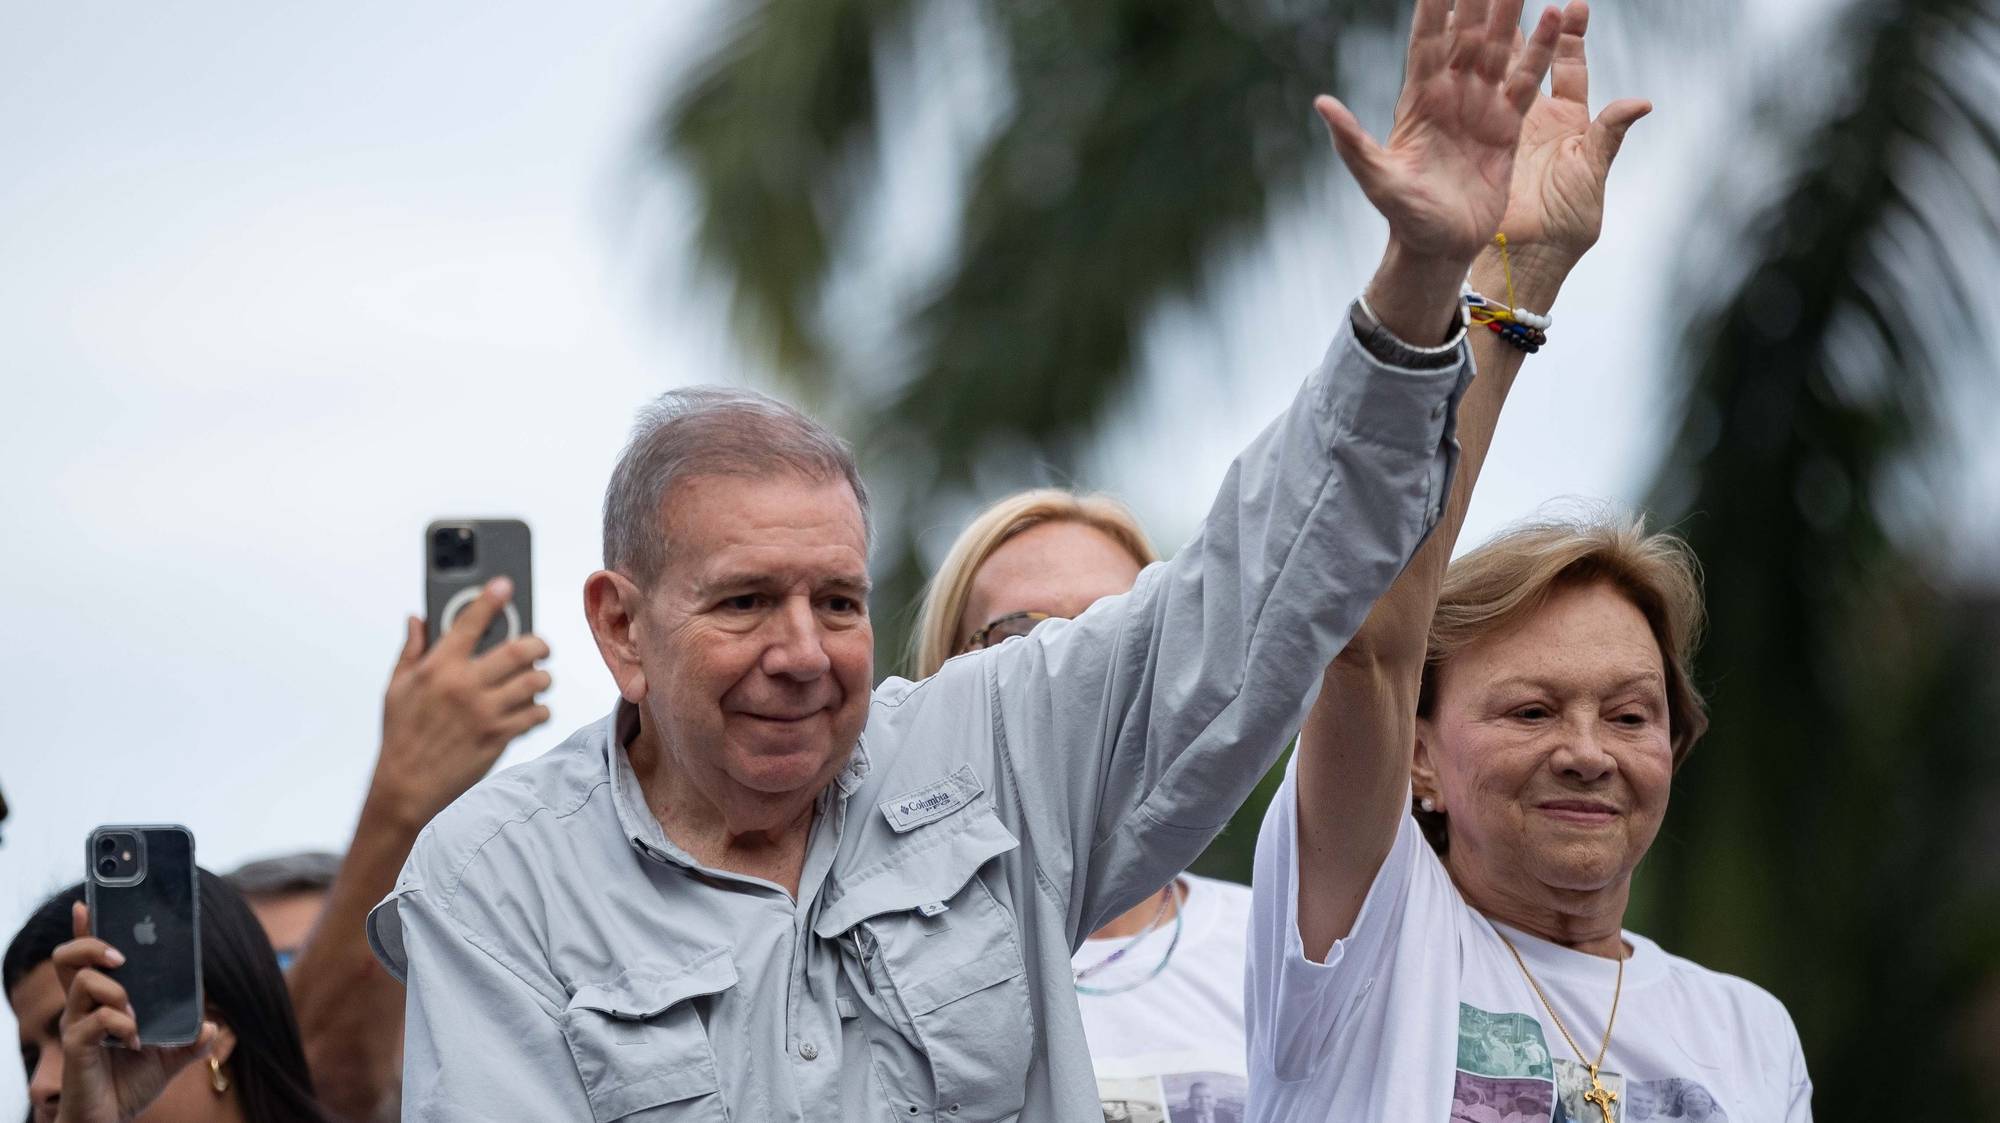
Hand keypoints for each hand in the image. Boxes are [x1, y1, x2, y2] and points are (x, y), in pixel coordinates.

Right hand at [52, 903, 217, 1122]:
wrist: (109, 1121)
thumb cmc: (131, 1083)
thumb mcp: (170, 1058)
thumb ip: (191, 1039)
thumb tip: (214, 1025)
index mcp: (101, 1001)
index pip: (86, 959)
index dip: (84, 929)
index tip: (85, 903)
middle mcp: (82, 1009)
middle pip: (68, 959)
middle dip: (92, 944)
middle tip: (121, 956)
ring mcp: (77, 1027)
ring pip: (84, 983)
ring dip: (116, 990)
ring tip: (135, 1012)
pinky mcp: (76, 1048)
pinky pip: (95, 1021)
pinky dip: (121, 1024)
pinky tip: (135, 1042)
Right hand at [371, 577, 551, 827]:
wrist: (407, 785)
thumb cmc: (401, 734)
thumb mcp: (396, 687)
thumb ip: (411, 650)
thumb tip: (416, 618)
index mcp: (439, 667)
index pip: (470, 622)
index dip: (491, 599)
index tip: (506, 585)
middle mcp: (466, 685)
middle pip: (521, 649)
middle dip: (539, 644)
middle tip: (540, 648)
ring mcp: (486, 711)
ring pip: (536, 681)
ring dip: (542, 678)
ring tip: (536, 680)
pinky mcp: (500, 736)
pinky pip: (537, 713)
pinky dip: (540, 709)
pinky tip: (531, 709)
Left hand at [1318, 0, 1563, 266]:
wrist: (1439, 247)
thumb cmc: (1404, 216)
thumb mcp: (1377, 180)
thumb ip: (1352, 142)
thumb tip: (1322, 103)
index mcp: (1419, 100)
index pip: (1426, 41)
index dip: (1433, 7)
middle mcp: (1451, 96)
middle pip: (1465, 34)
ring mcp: (1481, 107)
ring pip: (1497, 50)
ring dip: (1510, 14)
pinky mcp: (1507, 127)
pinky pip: (1525, 81)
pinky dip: (1539, 51)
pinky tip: (1554, 17)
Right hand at [1489, 1, 1648, 272]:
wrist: (1527, 255)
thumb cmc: (1567, 221)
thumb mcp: (1592, 173)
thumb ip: (1609, 133)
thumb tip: (1641, 102)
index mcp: (1568, 120)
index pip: (1569, 65)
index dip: (1570, 35)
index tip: (1574, 3)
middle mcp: (1535, 117)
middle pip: (1529, 58)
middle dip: (1527, 23)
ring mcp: (1502, 127)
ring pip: (1496, 72)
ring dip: (1493, 39)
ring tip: (1490, 6)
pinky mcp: (1478, 141)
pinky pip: (1473, 102)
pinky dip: (1465, 76)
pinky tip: (1459, 50)